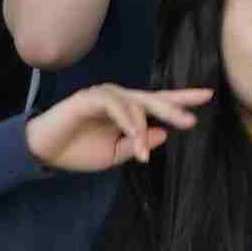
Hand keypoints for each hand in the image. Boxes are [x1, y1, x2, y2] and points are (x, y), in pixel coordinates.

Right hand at [23, 81, 205, 174]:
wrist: (44, 153)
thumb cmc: (77, 152)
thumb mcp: (114, 155)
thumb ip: (138, 144)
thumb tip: (163, 134)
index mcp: (126, 111)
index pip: (158, 102)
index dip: (181, 99)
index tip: (208, 96)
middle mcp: (118, 98)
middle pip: (152, 98)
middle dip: (173, 108)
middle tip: (191, 121)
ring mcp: (103, 96)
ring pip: (133, 103)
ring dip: (141, 128)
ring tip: (144, 152)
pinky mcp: (88, 98)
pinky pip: (114, 105)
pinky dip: (126, 121)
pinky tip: (133, 136)